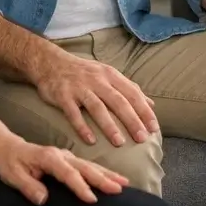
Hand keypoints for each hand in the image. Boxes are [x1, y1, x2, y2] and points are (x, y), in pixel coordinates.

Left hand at [0, 131, 128, 204]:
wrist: (8, 148)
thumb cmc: (10, 163)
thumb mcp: (12, 175)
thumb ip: (28, 186)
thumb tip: (43, 199)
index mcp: (48, 157)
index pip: (68, 174)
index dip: (80, 186)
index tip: (92, 199)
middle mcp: (61, 155)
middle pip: (85, 167)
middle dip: (103, 178)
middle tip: (119, 189)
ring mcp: (67, 156)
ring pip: (91, 165)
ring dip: (108, 174)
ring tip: (124, 184)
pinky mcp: (69, 160)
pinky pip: (89, 166)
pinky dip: (103, 172)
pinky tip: (114, 179)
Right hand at [34, 53, 158, 146]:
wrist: (51, 62)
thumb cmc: (84, 72)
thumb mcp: (108, 75)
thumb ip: (129, 89)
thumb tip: (151, 104)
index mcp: (111, 75)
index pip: (132, 94)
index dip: (144, 111)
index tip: (154, 128)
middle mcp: (97, 80)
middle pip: (118, 101)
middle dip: (132, 120)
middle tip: (142, 139)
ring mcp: (79, 87)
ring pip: (97, 107)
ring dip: (109, 125)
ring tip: (119, 143)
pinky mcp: (63, 95)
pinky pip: (73, 113)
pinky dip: (82, 127)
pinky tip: (90, 141)